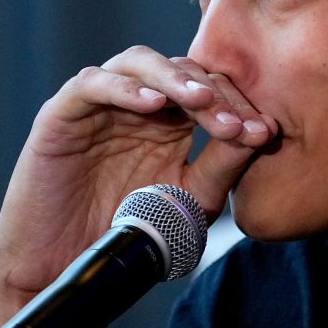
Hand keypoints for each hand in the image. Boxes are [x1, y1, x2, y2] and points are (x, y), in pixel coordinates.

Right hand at [0, 45, 277, 327]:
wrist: (75, 265)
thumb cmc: (134, 230)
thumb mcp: (193, 198)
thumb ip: (225, 164)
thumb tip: (262, 132)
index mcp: (174, 118)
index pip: (212, 89)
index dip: (239, 105)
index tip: (263, 132)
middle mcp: (141, 103)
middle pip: (183, 71)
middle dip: (214, 94)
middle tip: (236, 123)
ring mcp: (102, 103)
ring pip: (140, 62)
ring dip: (174, 78)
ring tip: (201, 101)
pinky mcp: (63, 113)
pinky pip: (92, 83)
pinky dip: (125, 87)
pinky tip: (153, 104)